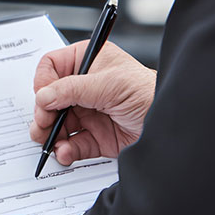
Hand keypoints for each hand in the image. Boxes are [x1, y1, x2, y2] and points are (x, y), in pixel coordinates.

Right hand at [30, 41, 155, 164]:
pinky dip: (65, 150)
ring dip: (51, 135)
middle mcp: (85, 86)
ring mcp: (89, 112)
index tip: (43, 99)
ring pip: (58, 124)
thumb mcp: (109, 84)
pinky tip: (65, 152)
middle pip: (50, 99)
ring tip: (50, 143)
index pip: (52, 67)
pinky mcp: (96, 136)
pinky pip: (72, 143)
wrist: (172, 125)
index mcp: (88, 62)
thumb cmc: (149, 93)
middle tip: (42, 125)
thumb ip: (71, 89)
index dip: (44, 82)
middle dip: (44, 114)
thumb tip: (43, 96)